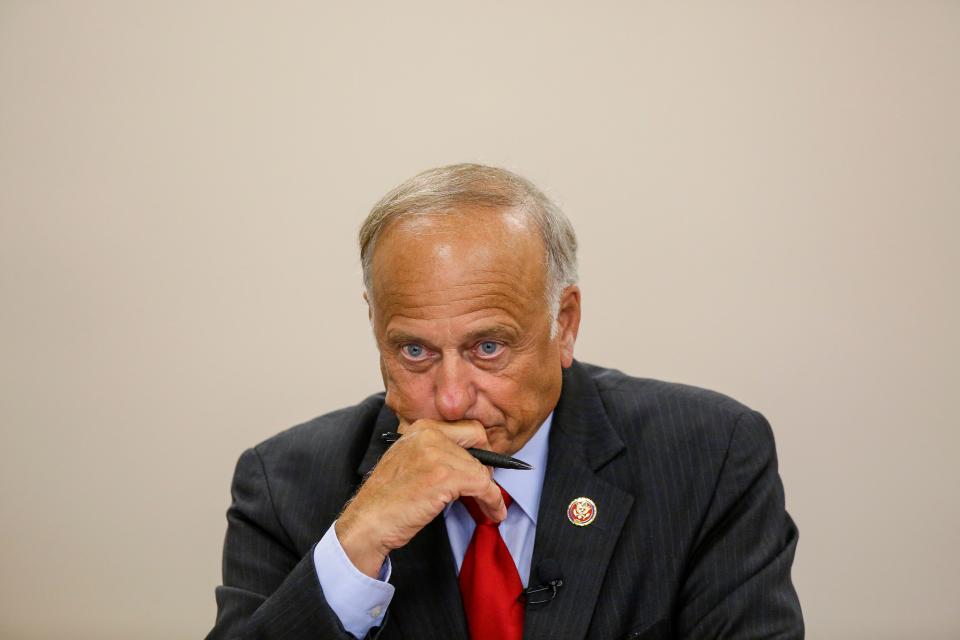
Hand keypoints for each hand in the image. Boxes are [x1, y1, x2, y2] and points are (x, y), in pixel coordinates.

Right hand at [335, 419, 506, 577]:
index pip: (469, 429)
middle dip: (487, 469)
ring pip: (482, 469)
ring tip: (492, 508)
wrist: (368, 522)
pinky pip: (484, 486)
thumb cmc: (387, 499)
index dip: (481, 450)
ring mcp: (436, 454)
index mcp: (421, 427)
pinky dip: (493, 501)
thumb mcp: (410, 462)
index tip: (485, 469)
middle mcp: (429, 434)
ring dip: (490, 492)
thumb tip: (473, 463)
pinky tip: (494, 512)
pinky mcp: (444, 477)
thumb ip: (437, 454)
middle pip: (480, 446)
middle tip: (486, 490)